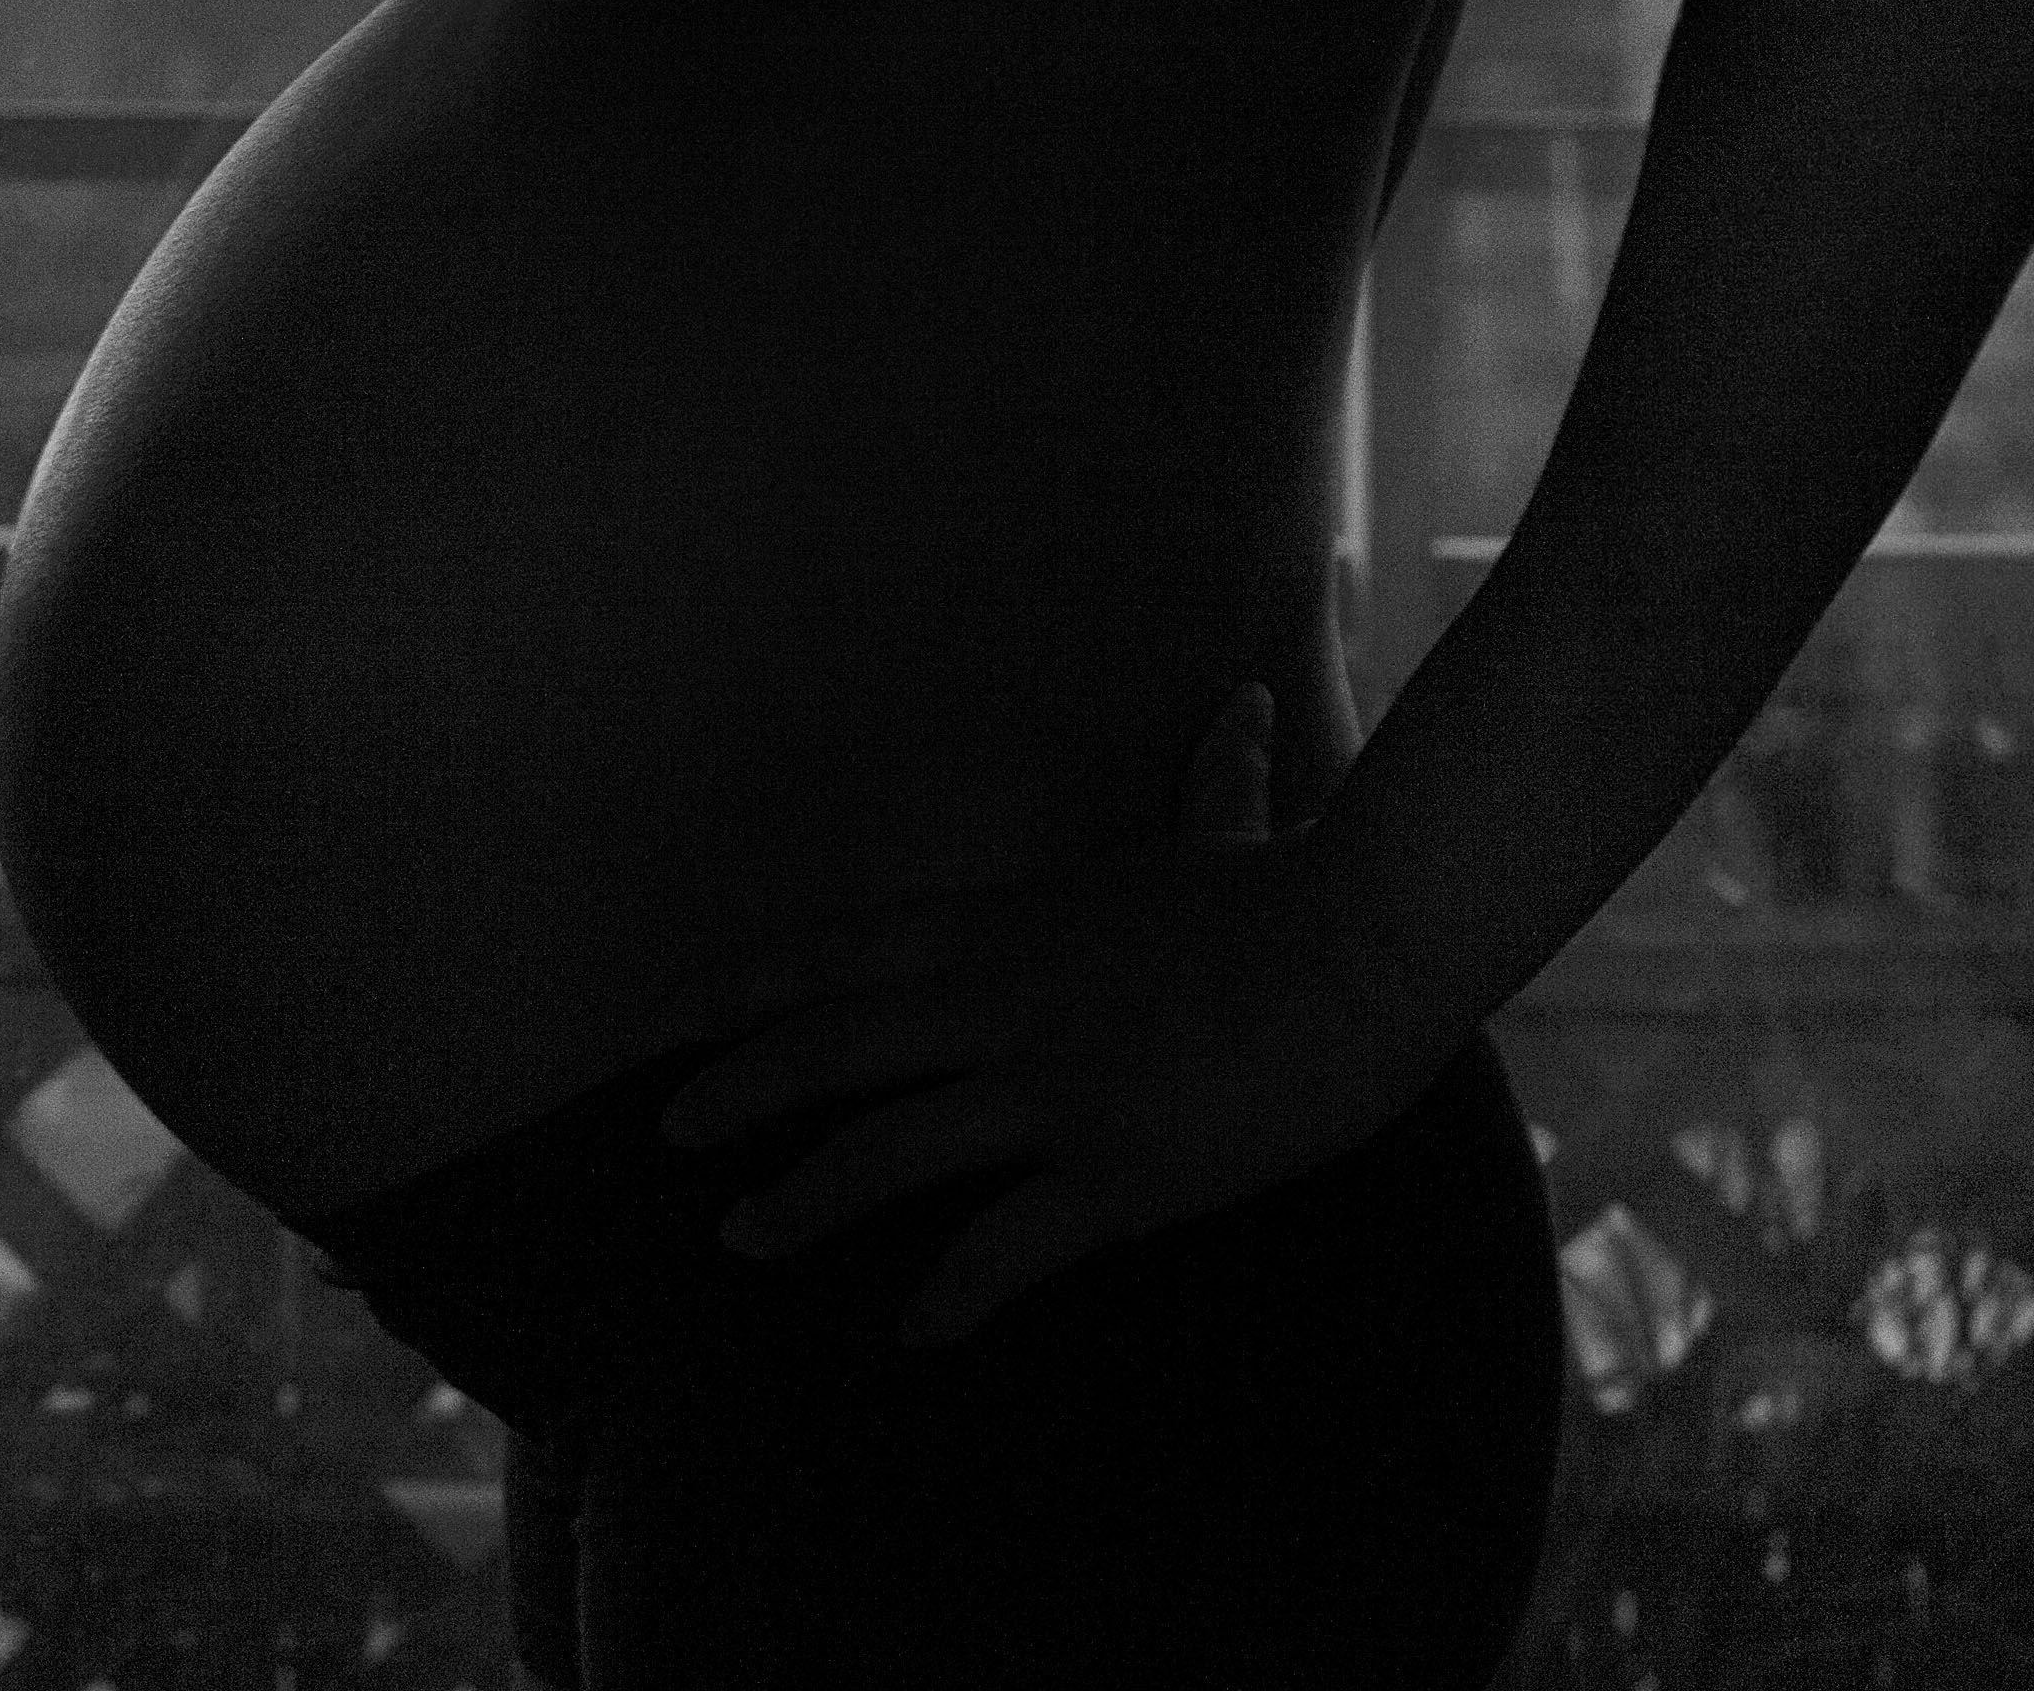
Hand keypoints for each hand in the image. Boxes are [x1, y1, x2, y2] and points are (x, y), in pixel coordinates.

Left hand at [638, 683, 1446, 1348]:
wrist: (1369, 949)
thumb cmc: (1296, 894)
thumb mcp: (1221, 835)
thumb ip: (1209, 784)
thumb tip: (1247, 704)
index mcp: (1005, 927)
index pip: (836, 953)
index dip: (741, 989)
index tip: (664, 1021)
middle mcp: (999, 1004)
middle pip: (826, 1050)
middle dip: (735, 1092)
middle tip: (665, 1133)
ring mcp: (1049, 1091)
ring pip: (884, 1152)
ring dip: (802, 1198)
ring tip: (744, 1236)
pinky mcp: (1112, 1172)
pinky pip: (1001, 1247)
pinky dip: (947, 1294)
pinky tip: (915, 1330)